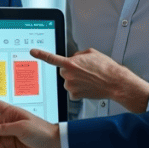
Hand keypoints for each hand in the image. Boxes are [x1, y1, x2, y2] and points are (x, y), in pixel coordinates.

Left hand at [31, 48, 148, 112]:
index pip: (52, 58)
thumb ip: (78, 55)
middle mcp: (69, 75)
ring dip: (76, 79)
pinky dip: (79, 89)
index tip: (33, 52)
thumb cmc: (106, 68)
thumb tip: (75, 59)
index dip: (41, 54)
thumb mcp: (92, 53)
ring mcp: (70, 86)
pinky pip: (73, 90)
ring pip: (68, 81)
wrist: (116, 83)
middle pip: (64, 71)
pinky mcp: (74, 95)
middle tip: (85, 71)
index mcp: (71, 63)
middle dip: (72, 70)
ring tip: (90, 79)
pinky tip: (89, 86)